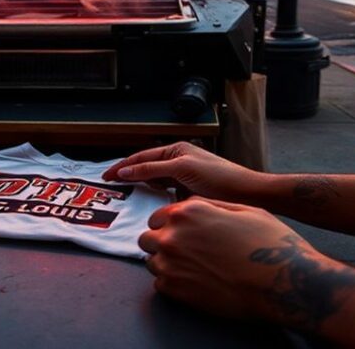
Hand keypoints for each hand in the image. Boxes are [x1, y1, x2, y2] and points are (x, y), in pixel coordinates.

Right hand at [102, 142, 266, 202]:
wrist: (248, 194)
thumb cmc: (219, 177)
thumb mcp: (182, 169)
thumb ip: (152, 169)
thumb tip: (126, 171)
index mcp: (176, 150)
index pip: (141, 157)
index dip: (122, 166)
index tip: (106, 176)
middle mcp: (178, 160)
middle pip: (146, 167)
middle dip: (128, 174)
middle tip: (110, 186)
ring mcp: (183, 176)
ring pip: (154, 180)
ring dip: (140, 185)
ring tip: (123, 194)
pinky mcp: (189, 191)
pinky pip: (164, 191)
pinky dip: (153, 195)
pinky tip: (147, 203)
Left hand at [138, 197, 349, 321]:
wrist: (284, 282)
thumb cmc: (269, 243)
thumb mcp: (241, 209)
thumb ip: (208, 205)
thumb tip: (191, 205)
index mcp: (187, 212)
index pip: (158, 216)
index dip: (168, 225)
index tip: (178, 233)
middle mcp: (173, 235)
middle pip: (148, 238)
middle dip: (162, 244)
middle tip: (183, 253)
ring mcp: (170, 263)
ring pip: (152, 262)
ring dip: (166, 264)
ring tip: (191, 269)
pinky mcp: (174, 290)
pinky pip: (160, 284)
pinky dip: (172, 284)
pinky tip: (194, 283)